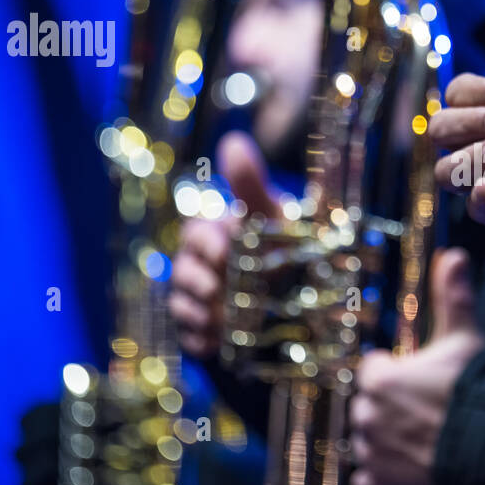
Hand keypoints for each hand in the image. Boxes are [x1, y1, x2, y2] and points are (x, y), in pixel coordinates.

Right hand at [168, 131, 281, 357]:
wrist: (302, 303)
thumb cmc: (285, 247)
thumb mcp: (273, 217)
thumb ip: (250, 185)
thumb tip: (232, 141)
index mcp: (215, 234)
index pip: (197, 231)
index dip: (209, 238)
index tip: (229, 243)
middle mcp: (200, 266)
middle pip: (183, 269)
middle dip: (197, 278)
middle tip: (218, 286)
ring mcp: (198, 301)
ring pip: (181, 303)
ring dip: (198, 311)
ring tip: (219, 318)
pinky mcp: (202, 333)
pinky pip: (188, 338)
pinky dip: (200, 340)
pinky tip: (215, 343)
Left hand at [348, 248, 484, 484]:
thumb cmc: (479, 395)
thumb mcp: (466, 341)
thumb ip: (453, 297)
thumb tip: (454, 254)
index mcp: (379, 380)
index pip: (377, 370)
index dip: (403, 374)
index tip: (428, 383)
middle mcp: (365, 418)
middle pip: (373, 409)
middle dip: (396, 410)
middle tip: (434, 417)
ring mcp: (370, 457)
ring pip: (373, 445)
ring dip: (393, 445)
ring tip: (432, 446)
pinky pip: (373, 482)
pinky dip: (390, 480)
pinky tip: (419, 473)